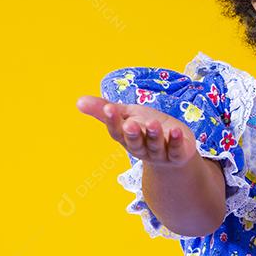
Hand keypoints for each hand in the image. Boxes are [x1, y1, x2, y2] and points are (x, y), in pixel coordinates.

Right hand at [76, 95, 198, 167]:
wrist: (172, 148)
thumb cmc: (144, 128)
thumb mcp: (126, 116)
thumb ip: (105, 110)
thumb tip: (78, 101)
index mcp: (126, 137)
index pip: (117, 131)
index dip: (112, 121)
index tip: (108, 108)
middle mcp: (141, 147)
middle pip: (135, 142)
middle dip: (133, 134)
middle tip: (130, 124)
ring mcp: (160, 153)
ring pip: (155, 145)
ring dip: (154, 135)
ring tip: (153, 124)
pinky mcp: (178, 154)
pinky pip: (177, 149)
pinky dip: (177, 141)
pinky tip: (177, 131)